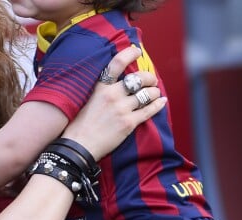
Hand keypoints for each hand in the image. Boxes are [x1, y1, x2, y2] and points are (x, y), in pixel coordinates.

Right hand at [62, 46, 166, 161]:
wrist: (79, 146)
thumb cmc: (79, 126)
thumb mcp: (85, 101)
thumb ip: (100, 91)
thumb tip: (113, 86)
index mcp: (101, 88)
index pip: (117, 63)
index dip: (130, 53)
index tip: (137, 51)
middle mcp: (113, 95)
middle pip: (138, 78)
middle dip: (148, 77)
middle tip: (151, 80)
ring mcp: (122, 109)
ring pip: (146, 94)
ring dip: (154, 92)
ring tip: (155, 93)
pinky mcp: (128, 123)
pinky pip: (148, 111)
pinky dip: (158, 105)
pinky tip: (162, 101)